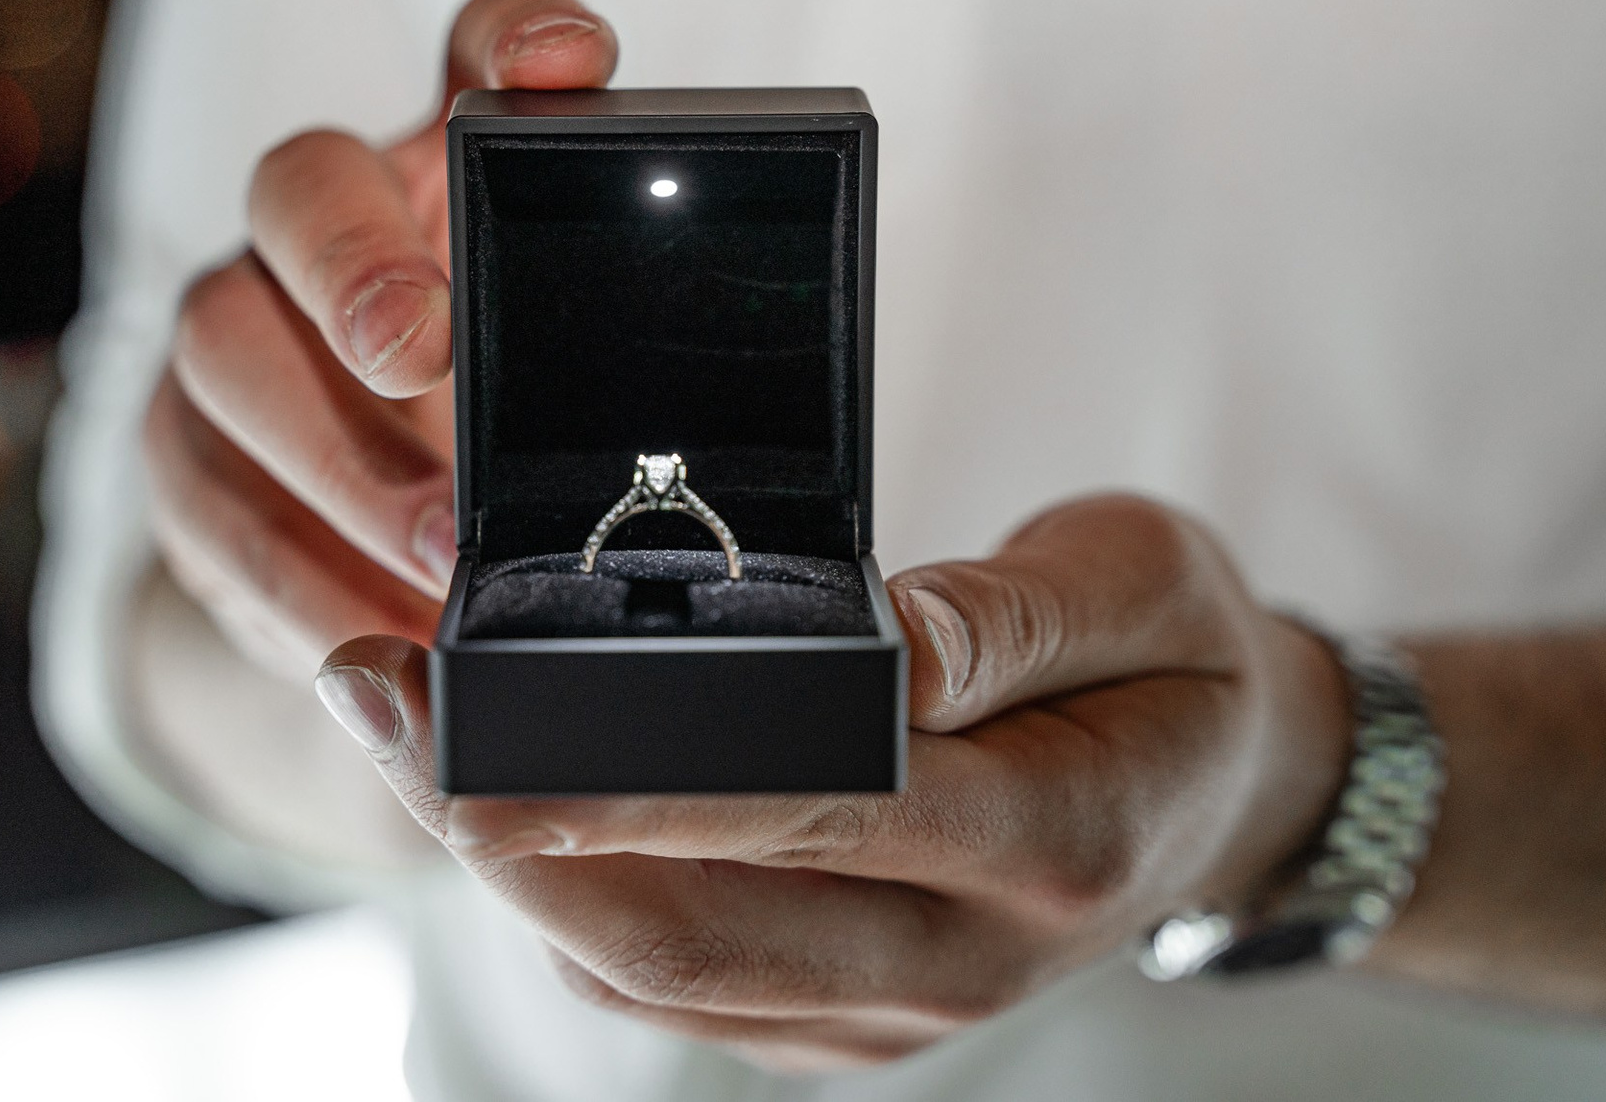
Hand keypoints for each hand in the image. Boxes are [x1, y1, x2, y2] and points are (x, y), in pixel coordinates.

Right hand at [142, 0, 618, 676]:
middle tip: (417, 347)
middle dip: (354, 265)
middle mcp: (328, 221)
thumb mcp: (588, 410)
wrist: (365, 523)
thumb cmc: (505, 438)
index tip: (568, 62)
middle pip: (301, 188)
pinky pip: (205, 507)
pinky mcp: (184, 449)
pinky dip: (291, 585)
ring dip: (333, 462)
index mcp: (449, 175)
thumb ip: (648, 398)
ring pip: (224, 350)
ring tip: (438, 560)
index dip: (517, 32)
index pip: (477, 49)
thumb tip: (785, 516)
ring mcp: (239, 327)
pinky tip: (370, 643)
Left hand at [314, 494, 1355, 1072]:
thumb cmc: (1175, 665)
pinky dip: (570, 908)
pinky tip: (502, 811)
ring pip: (657, 978)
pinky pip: (675, 986)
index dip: (630, 785)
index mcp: (1046, 841)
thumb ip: (1008, 617)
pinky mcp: (843, 1019)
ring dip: (513, 873)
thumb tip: (868, 643)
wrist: (1223, 793)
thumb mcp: (1141, 586)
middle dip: (509, 836)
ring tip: (403, 737)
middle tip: (383, 713)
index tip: (478, 735)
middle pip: (689, 932)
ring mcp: (893, 1012)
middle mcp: (957, 961)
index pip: (807, 813)